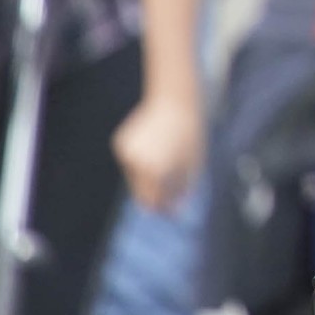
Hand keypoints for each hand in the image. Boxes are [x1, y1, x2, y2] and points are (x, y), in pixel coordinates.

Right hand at [112, 92, 203, 213]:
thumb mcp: (194, 161)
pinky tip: (154, 147)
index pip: (153, 200)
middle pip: (140, 191)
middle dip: (155, 196)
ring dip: (149, 177)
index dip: (163, 209)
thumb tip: (177, 207)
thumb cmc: (189, 131)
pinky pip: (131, 161)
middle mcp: (136, 163)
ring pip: (135, 177)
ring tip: (166, 160)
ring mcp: (125, 153)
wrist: (174, 100)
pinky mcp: (119, 143)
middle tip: (169, 199)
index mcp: (155, 170)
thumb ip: (184, 187)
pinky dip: (141, 161)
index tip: (171, 213)